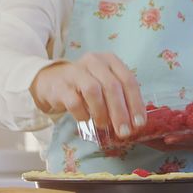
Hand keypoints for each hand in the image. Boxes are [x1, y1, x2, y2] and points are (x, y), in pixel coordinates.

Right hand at [30, 52, 146, 138]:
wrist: (53, 81)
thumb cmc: (85, 84)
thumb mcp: (104, 84)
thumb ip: (120, 97)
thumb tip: (134, 122)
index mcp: (109, 60)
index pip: (128, 79)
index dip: (135, 103)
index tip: (139, 123)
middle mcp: (93, 62)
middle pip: (112, 86)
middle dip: (120, 112)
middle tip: (124, 131)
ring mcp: (75, 72)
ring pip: (93, 91)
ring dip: (102, 112)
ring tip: (104, 125)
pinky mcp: (61, 86)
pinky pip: (75, 102)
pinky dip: (83, 114)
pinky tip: (86, 120)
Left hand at [142, 74, 192, 151]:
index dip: (181, 139)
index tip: (168, 138)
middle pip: (173, 145)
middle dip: (155, 142)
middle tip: (138, 136)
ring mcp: (190, 143)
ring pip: (167, 144)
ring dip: (152, 140)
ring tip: (135, 134)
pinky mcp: (187, 141)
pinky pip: (168, 140)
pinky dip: (157, 136)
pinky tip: (145, 131)